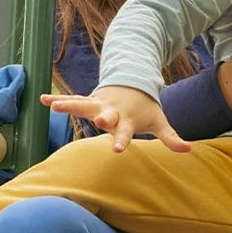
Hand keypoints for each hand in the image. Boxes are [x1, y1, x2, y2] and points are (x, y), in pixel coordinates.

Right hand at [41, 86, 190, 154]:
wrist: (134, 82)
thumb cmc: (146, 108)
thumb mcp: (159, 121)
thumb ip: (171, 137)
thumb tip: (189, 150)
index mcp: (127, 119)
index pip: (125, 132)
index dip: (122, 140)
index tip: (117, 150)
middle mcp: (112, 111)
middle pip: (104, 115)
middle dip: (101, 118)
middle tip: (98, 120)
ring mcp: (99, 103)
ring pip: (83, 104)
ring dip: (68, 105)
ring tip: (52, 106)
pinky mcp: (90, 99)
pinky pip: (73, 99)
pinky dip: (58, 99)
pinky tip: (43, 100)